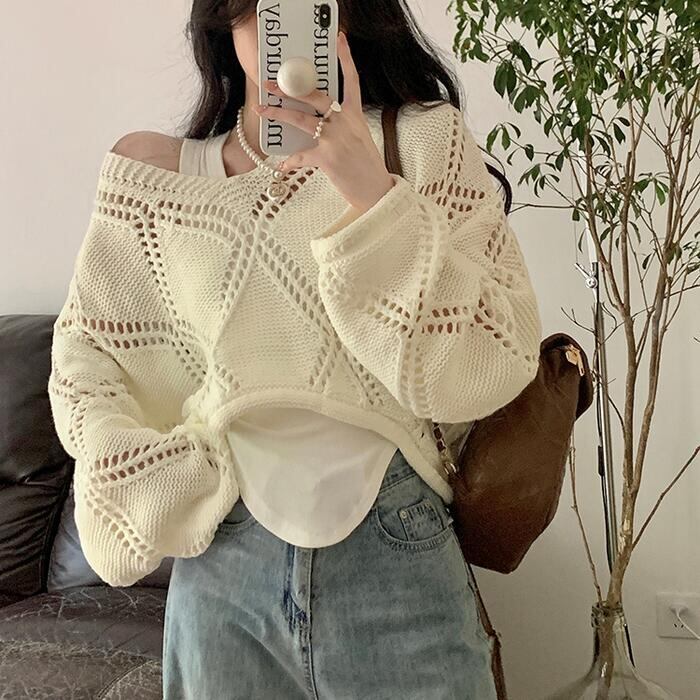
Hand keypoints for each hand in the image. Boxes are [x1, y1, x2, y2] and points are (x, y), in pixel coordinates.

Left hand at [253, 31, 395, 213]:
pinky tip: (282, 165)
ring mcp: (336, 139)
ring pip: (302, 119)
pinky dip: (290, 161)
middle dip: (290, 88)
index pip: (352, 81)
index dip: (346, 59)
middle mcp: (345, 123)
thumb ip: (342, 126)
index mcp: (355, 116)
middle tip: (271, 83)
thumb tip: (318, 123)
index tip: (339, 41)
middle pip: (316, 96)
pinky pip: (301, 156)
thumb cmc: (366, 167)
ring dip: (279, 113)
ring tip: (263, 109)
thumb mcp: (358, 139)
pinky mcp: (327, 158)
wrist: (376, 190)